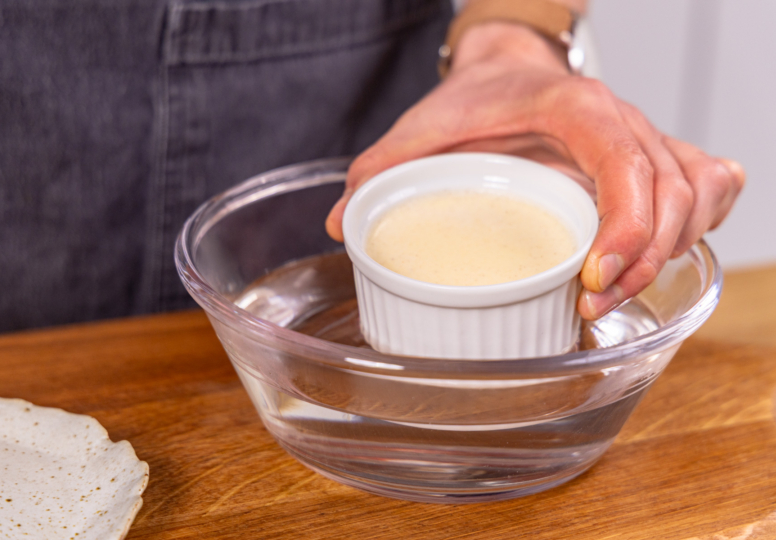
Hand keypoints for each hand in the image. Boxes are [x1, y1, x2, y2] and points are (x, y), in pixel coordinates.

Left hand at [325, 22, 743, 319]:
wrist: (509, 66)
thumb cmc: (476, 97)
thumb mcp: (423, 127)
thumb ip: (381, 169)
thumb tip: (341, 225)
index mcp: (573, 106)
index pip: (623, 159)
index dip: (624, 224)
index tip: (594, 275)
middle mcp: (620, 121)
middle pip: (672, 191)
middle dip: (644, 260)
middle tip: (592, 304)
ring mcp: (643, 140)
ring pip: (696, 195)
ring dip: (669, 253)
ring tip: (610, 296)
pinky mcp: (651, 160)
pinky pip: (705, 188)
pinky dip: (697, 226)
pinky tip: (660, 257)